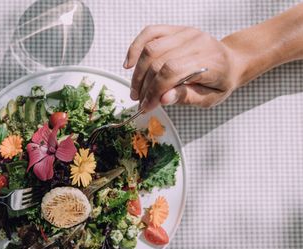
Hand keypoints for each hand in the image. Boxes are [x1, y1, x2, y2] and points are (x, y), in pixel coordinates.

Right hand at [123, 25, 241, 109]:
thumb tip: (163, 99)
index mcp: (208, 60)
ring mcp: (185, 33)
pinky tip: (129, 64)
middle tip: (140, 101)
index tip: (147, 106)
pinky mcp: (175, 30)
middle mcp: (196, 42)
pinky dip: (135, 48)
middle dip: (144, 86)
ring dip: (138, 73)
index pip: (172, 72)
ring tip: (136, 89)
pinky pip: (150, 33)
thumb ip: (187, 98)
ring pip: (150, 49)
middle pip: (158, 62)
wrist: (230, 61)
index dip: (154, 91)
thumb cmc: (220, 81)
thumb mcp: (210, 98)